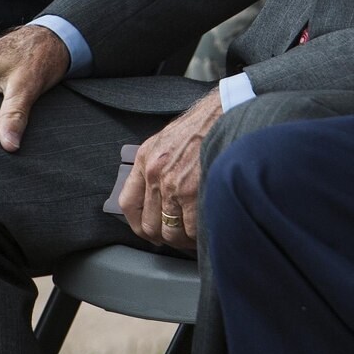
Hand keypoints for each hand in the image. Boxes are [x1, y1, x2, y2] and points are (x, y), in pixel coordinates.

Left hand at [116, 93, 221, 250]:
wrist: (225, 113)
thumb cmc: (202, 125)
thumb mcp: (168, 140)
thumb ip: (157, 166)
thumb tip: (158, 197)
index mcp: (145, 159)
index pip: (128, 204)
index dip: (138, 225)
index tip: (149, 231)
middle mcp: (154, 173)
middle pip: (149, 225)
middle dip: (164, 237)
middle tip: (177, 238)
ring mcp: (172, 184)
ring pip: (170, 232)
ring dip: (182, 240)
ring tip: (193, 238)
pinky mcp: (193, 191)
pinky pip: (191, 228)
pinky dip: (198, 236)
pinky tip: (205, 231)